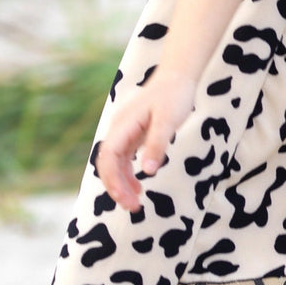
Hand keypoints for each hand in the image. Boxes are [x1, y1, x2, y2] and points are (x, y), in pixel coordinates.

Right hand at [94, 68, 196, 212]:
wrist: (177, 75)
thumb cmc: (174, 95)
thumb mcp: (169, 120)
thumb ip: (158, 144)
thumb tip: (148, 172)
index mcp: (123, 124)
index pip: (108, 157)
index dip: (113, 180)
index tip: (125, 198)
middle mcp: (119, 128)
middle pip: (108, 163)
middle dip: (116, 187)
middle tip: (133, 208)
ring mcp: (125, 131)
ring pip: (115, 163)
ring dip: (122, 183)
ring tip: (136, 203)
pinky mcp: (133, 134)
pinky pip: (124, 158)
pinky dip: (129, 174)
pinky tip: (139, 187)